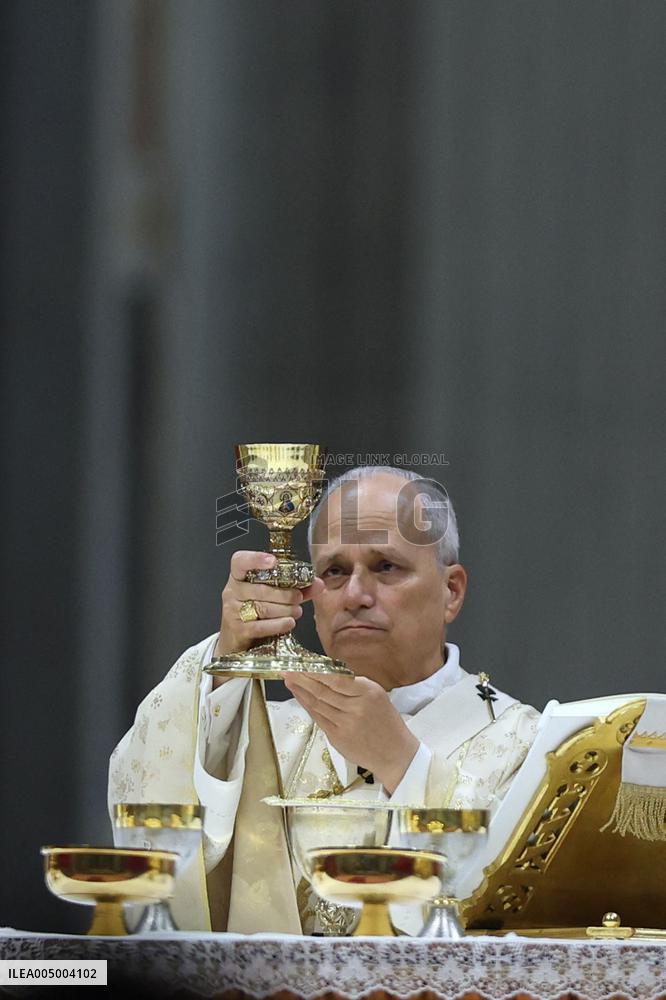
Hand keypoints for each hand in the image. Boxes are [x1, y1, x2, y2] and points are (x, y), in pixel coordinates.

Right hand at [213, 551, 323, 685]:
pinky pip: (261, 626)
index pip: (240, 561)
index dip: (256, 559)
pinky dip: (278, 624)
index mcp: (239, 576)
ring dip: (285, 609)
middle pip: (261, 589)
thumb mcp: (273, 594)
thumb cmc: (257, 609)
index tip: (273, 561)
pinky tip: (289, 622)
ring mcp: (233, 611)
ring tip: (297, 611)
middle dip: (285, 594)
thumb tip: (319, 584)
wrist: (237, 637)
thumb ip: (296, 587)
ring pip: (263, 607)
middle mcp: (233, 591)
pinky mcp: (238, 629)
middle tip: (298, 597)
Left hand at [282, 673, 418, 794]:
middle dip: (302, 679)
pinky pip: (318, 718)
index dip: (316, 672)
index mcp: (368, 692)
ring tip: (289, 680)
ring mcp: (345, 724)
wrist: (394, 753)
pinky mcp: (337, 738)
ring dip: (300, 692)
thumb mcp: (377, 695)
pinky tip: (300, 697)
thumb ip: (354, 685)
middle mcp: (356, 707)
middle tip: (287, 669)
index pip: (336, 679)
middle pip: (323, 691)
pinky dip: (307, 706)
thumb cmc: (386, 721)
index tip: (302, 663)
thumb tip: (326, 673)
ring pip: (317, 704)